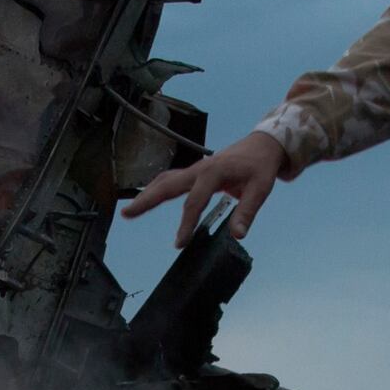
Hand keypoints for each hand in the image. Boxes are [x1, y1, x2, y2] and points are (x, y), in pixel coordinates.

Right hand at [124, 130, 291, 244]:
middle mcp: (199, 168)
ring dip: (147, 194)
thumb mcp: (260, 189)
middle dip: (147, 200)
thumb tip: (237, 235)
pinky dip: (156, 189)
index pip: (195, 201)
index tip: (179, 243)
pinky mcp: (194, 172)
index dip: (186, 223)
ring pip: (165, 181)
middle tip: (127, 214)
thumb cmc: (260, 166)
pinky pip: (170, 179)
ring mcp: (194, 169)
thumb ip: (247, 212)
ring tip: (129, 211)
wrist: (262, 146)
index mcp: (214, 172)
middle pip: (167, 185)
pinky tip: (147, 198)